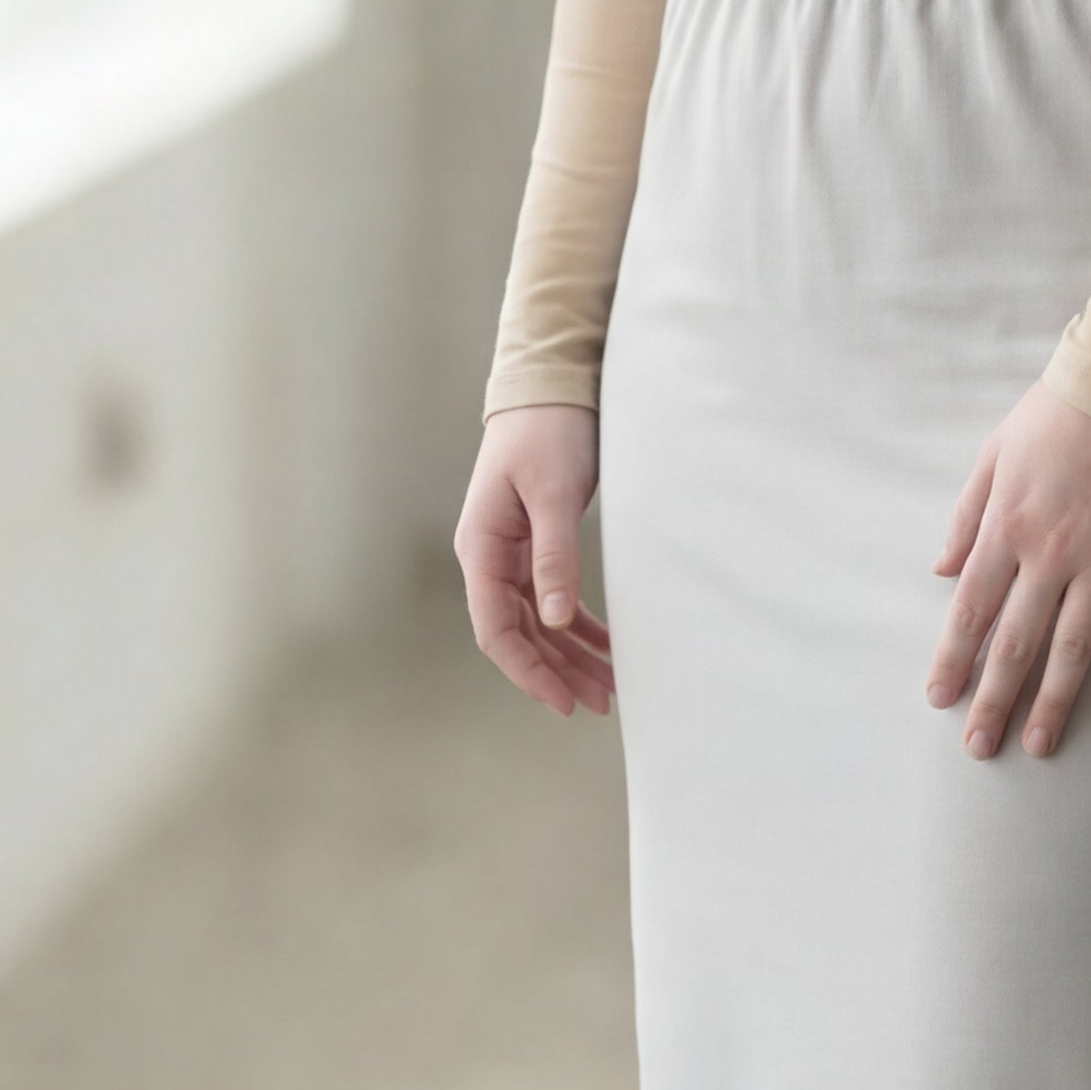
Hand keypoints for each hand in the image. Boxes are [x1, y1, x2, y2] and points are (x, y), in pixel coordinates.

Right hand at [455, 406, 612, 719]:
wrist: (551, 387)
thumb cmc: (547, 433)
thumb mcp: (554, 494)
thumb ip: (554, 556)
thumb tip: (558, 620)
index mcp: (482, 548)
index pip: (496, 629)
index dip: (528, 670)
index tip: (562, 701)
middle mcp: (491, 557)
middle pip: (519, 633)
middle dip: (556, 671)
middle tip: (598, 702)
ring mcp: (512, 553)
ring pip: (539, 621)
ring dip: (570, 654)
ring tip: (608, 686)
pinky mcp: (536, 545)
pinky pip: (554, 599)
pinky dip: (580, 625)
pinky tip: (607, 646)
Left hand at [927, 383, 1090, 760]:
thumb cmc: (1059, 411)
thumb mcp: (995, 454)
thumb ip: (967, 516)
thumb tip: (941, 570)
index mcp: (1007, 527)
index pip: (971, 610)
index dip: (954, 660)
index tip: (940, 699)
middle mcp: (1052, 553)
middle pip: (1017, 642)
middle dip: (994, 700)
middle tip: (979, 748)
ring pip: (1076, 647)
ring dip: (1055, 702)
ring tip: (1039, 744)